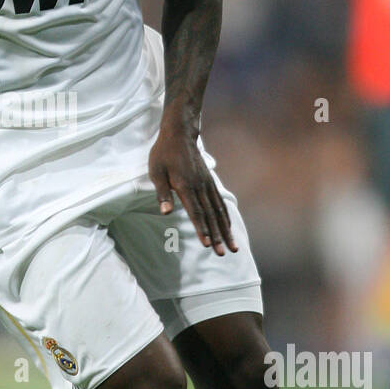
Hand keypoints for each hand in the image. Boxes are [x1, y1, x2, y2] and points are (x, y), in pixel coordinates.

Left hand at [148, 123, 236, 255]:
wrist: (180, 134)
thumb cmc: (163, 154)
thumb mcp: (156, 172)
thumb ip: (162, 193)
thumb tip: (166, 212)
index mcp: (185, 186)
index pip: (195, 212)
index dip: (201, 229)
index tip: (207, 244)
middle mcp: (200, 187)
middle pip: (210, 215)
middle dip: (217, 236)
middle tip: (224, 253)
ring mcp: (207, 184)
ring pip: (219, 211)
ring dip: (225, 230)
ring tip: (233, 246)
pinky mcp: (210, 182)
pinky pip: (220, 203)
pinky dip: (226, 217)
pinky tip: (229, 228)